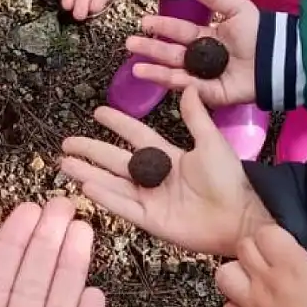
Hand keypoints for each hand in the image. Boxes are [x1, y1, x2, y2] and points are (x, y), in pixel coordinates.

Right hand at [61, 87, 271, 256]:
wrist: (240, 217)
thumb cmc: (230, 180)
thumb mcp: (212, 143)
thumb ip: (196, 118)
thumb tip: (189, 87)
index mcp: (169, 156)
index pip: (136, 136)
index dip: (117, 124)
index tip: (98, 112)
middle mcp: (155, 177)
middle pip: (115, 160)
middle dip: (91, 150)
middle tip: (67, 142)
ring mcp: (150, 199)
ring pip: (112, 183)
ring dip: (89, 172)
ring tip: (65, 163)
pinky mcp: (151, 220)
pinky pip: (123, 206)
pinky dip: (105, 196)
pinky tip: (86, 185)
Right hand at [127, 0, 258, 106]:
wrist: (279, 57)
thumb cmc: (260, 32)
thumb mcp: (236, 7)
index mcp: (207, 37)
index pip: (179, 32)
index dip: (162, 27)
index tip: (143, 22)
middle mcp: (202, 58)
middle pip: (171, 53)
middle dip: (150, 49)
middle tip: (130, 44)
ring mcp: (206, 77)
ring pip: (175, 73)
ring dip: (155, 70)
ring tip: (135, 67)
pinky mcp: (213, 94)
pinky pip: (191, 89)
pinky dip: (175, 83)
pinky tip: (160, 76)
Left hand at [216, 202, 306, 306]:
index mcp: (290, 265)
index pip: (265, 233)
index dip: (276, 235)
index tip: (290, 244)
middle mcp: (265, 282)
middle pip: (244, 248)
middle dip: (257, 249)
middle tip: (278, 259)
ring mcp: (252, 306)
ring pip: (226, 275)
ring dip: (238, 274)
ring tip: (259, 279)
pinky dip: (236, 306)